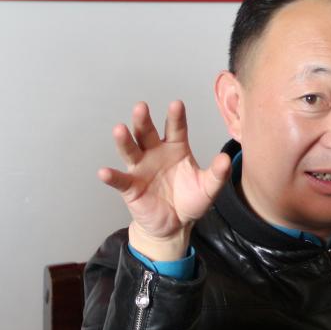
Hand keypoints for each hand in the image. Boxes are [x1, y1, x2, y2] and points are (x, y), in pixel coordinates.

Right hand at [98, 100, 230, 260]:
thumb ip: (217, 174)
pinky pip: (120, 180)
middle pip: (147, 133)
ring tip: (120, 129)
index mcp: (176, 148)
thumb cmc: (190, 200)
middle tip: (141, 107)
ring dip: (125, 140)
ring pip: (131, 150)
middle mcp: (155, 153)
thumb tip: (226, 159)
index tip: (176, 104)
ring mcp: (141, 169)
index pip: (175, 128)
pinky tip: (104, 172)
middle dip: (143, 120)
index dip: (175, 117)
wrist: (175, 225)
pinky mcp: (131, 187)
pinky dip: (111, 176)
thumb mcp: (208, 188)